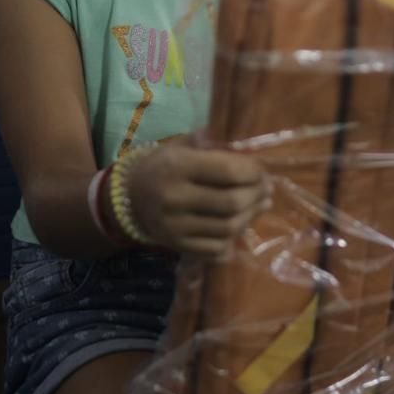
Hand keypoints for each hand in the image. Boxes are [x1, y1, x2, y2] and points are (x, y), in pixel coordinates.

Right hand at [123, 144, 269, 257]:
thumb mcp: (179, 146)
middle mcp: (174, 198)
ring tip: (260, 205)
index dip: (253, 172)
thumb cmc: (161, 166)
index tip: (261, 170)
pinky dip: (233, 239)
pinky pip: (216, 249)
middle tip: (266, 188)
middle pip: (232, 203)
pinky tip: (240, 225)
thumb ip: (210, 143)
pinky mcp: (177, 246)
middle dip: (257, 195)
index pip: (229, 172)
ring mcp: (175, 226)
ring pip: (228, 228)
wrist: (127, 197)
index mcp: (177, 167)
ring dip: (251, 216)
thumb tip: (246, 144)